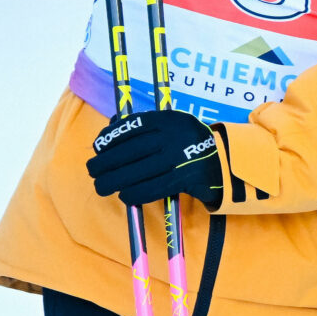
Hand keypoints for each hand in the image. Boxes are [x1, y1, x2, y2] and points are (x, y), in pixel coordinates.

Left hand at [88, 108, 226, 208]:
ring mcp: (182, 157)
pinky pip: (153, 188)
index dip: (111, 137)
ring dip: (115, 181)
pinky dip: (135, 194)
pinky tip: (125, 196)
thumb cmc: (189, 145)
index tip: (97, 147)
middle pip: (132, 150)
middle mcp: (176, 136)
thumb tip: (110, 128)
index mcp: (171, 119)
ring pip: (139, 172)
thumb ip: (144, 126)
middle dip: (106, 162)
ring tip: (102, 186)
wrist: (225, 163)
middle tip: (92, 170)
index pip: (134, 125)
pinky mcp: (186, 178)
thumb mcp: (172, 126)